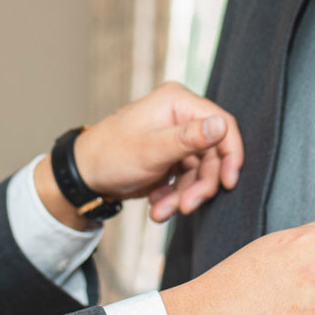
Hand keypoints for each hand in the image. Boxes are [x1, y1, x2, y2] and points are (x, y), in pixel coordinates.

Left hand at [49, 82, 245, 225]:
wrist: (83, 176)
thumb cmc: (110, 156)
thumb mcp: (152, 150)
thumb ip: (189, 138)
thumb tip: (222, 124)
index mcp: (177, 102)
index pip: (223, 124)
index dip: (231, 154)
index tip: (229, 182)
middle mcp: (179, 115)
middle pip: (212, 153)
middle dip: (200, 184)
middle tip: (187, 206)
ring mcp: (175, 137)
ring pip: (199, 170)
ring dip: (185, 195)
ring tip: (162, 212)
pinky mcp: (170, 156)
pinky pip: (186, 178)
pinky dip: (175, 196)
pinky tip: (158, 206)